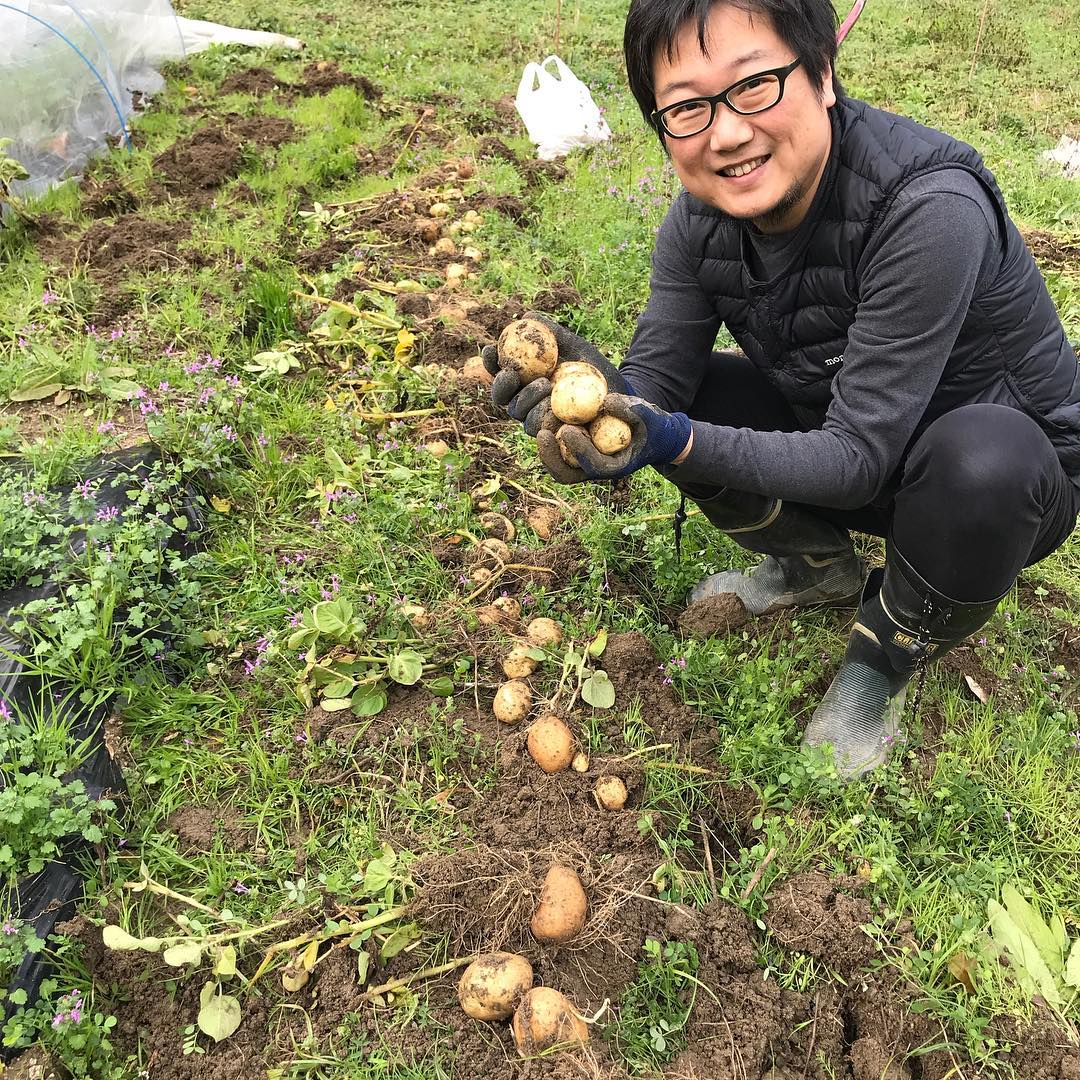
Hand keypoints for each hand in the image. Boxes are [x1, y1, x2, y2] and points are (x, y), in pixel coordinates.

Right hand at [482, 312, 632, 436]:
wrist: (618, 392)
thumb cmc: (592, 367)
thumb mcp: (575, 346)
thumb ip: (552, 333)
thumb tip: (527, 315)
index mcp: (524, 382)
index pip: (499, 374)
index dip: (490, 364)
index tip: (491, 350)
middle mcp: (527, 405)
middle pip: (504, 400)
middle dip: (502, 386)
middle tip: (513, 373)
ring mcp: (540, 423)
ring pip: (523, 418)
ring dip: (528, 401)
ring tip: (545, 385)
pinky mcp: (558, 440)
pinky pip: (546, 436)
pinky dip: (548, 425)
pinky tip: (556, 415)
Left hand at [539, 394, 691, 481]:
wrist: (651, 434)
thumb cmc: (654, 427)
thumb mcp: (651, 417)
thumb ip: (633, 410)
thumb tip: (605, 400)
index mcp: (613, 467)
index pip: (592, 465)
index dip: (578, 450)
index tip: (567, 429)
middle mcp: (593, 469)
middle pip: (564, 473)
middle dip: (550, 457)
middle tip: (542, 433)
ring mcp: (582, 462)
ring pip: (555, 462)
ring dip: (544, 446)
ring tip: (537, 421)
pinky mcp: (575, 450)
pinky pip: (555, 447)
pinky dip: (547, 433)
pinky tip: (540, 412)